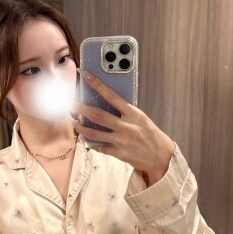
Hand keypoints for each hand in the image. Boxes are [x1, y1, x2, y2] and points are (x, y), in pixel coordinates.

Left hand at [73, 69, 175, 185]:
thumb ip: (125, 112)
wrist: (161, 157)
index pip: (112, 96)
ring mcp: (121, 141)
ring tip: (75, 123)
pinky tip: (87, 139)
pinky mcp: (118, 153)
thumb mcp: (141, 119)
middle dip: (81, 109)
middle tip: (71, 104)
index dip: (98, 85)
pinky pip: (100, 147)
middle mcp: (126, 126)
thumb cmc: (150, 135)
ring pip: (94, 133)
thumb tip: (106, 103)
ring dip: (81, 127)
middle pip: (98, 115)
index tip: (86, 76)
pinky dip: (92, 143)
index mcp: (134, 114)